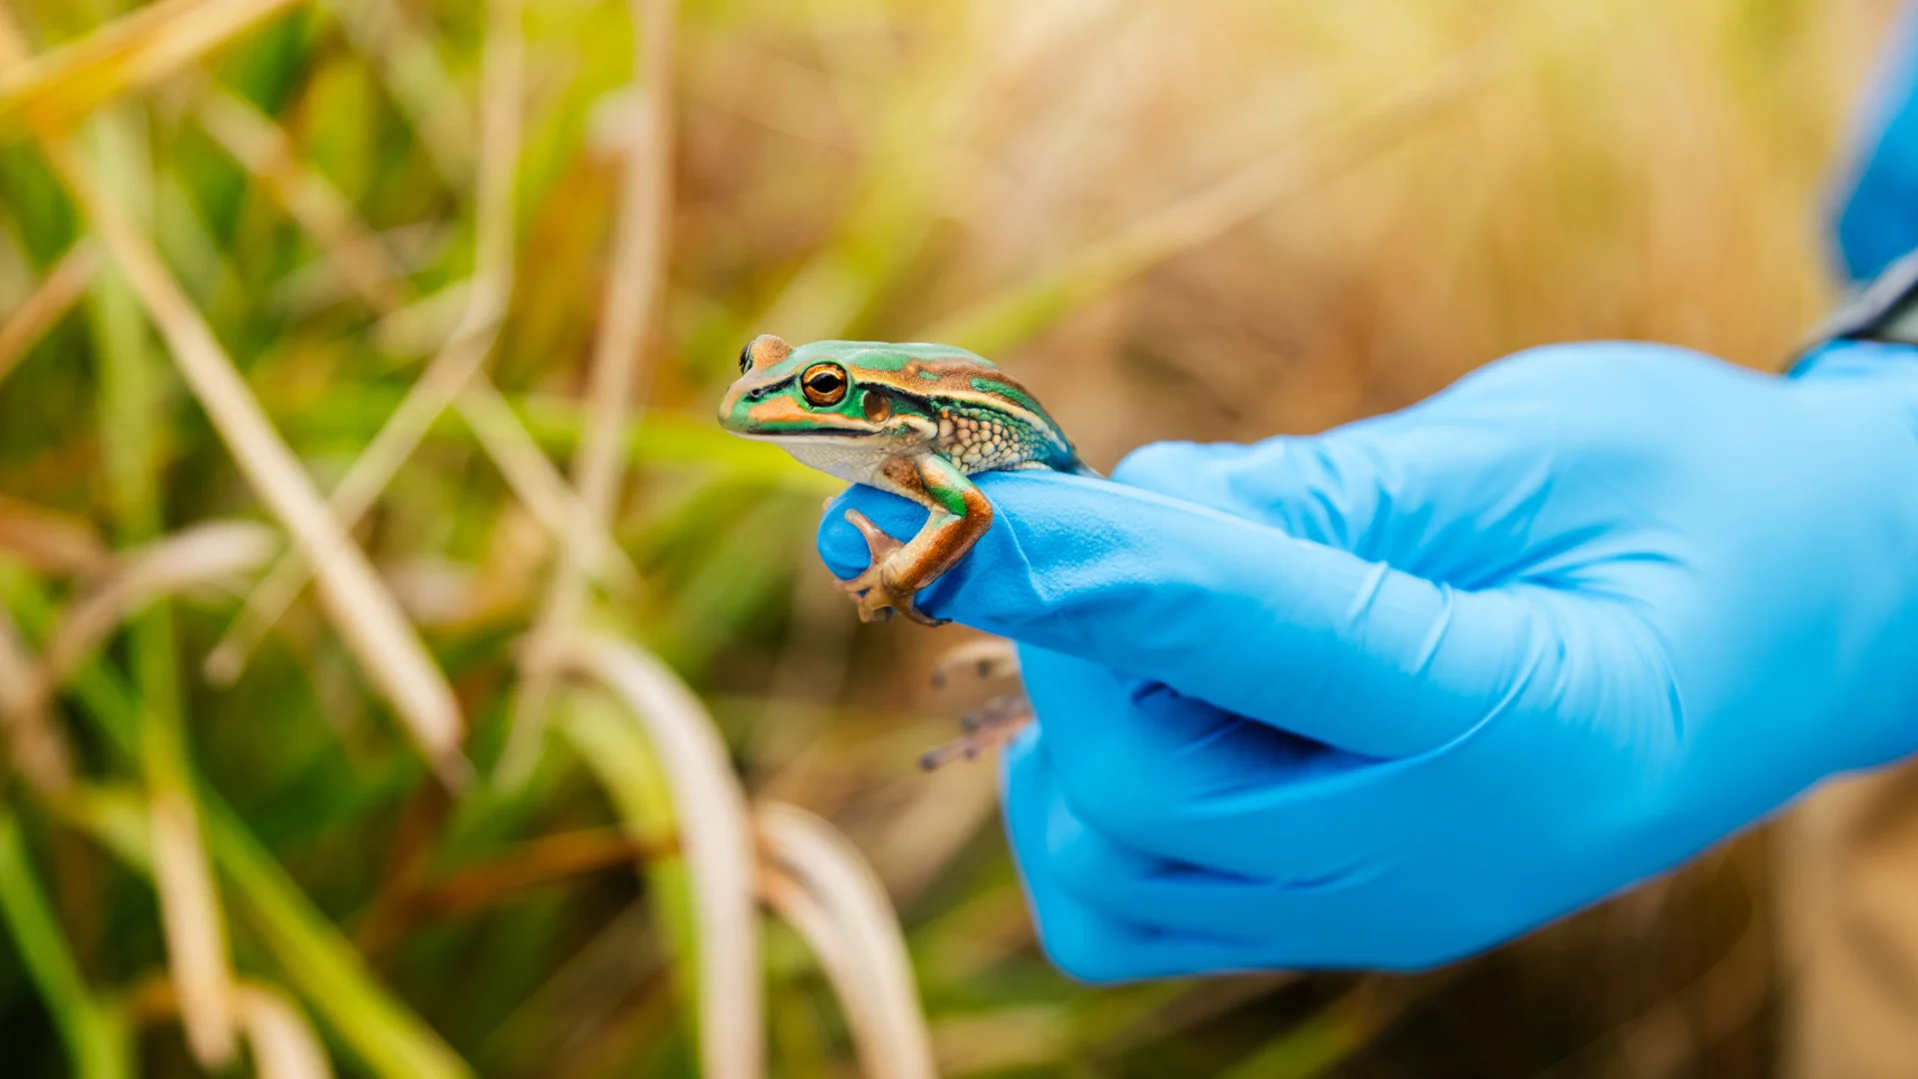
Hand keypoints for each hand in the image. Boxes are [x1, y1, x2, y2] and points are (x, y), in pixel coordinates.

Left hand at [817, 340, 1917, 976]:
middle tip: (1084, 507)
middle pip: (1151, 790)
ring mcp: (1381, 907)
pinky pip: (1134, 907)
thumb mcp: (1543, 445)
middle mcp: (1441, 860)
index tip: (965, 504)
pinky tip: (1139, 693)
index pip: (1262, 652)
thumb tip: (1130, 509)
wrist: (1803, 623)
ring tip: (1141, 594)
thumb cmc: (1695, 500)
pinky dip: (1081, 801)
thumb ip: (1336, 494)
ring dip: (1070, 717)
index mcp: (1532, 727)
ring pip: (1115, 870)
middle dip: (1078, 633)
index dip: (1099, 568)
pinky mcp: (1335, 909)